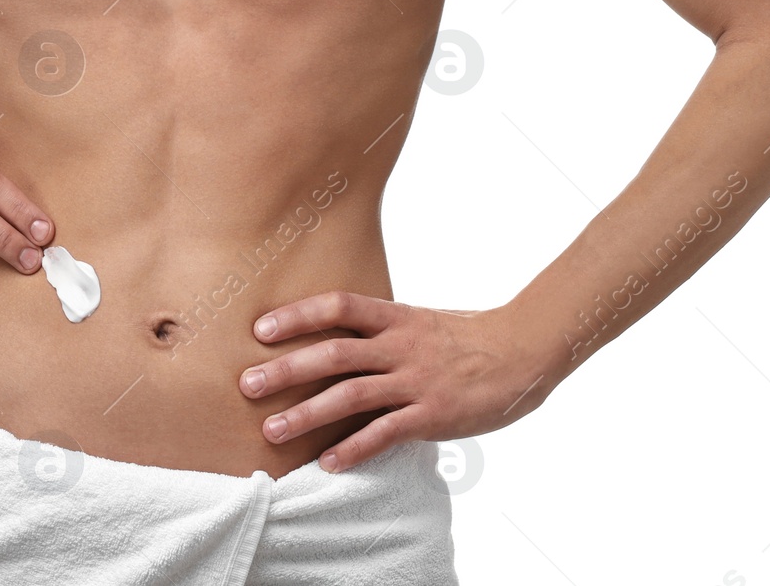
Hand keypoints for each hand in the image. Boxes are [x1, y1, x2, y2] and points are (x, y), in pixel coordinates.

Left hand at [238, 292, 550, 472]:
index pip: (338, 305)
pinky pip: (385, 433)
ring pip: (351, 395)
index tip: (261, 328)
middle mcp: (400, 345)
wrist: (522, 352)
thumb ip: (383, 329)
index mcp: (395, 316)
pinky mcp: (432, 414)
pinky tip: (328, 462)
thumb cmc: (466, 337)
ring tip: (272, 430)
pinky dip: (354, 448)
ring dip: (307, 414)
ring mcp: (416, 380)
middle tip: (247, 384)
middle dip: (287, 369)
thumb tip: (339, 334)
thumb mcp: (420, 320)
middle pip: (334, 352)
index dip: (298, 315)